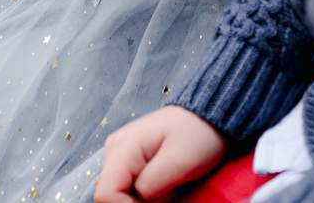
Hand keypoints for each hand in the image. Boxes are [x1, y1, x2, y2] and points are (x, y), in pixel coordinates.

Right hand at [95, 107, 226, 202]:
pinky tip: (165, 185)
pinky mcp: (131, 163)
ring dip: (144, 201)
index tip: (159, 202)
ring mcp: (122, 156)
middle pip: (113, 196)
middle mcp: (115, 150)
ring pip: (122, 195)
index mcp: (122, 147)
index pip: (105, 194)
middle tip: (169, 192)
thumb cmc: (197, 136)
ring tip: (169, 186)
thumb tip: (135, 198)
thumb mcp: (178, 163)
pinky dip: (148, 196)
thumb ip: (150, 185)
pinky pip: (131, 190)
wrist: (207, 118)